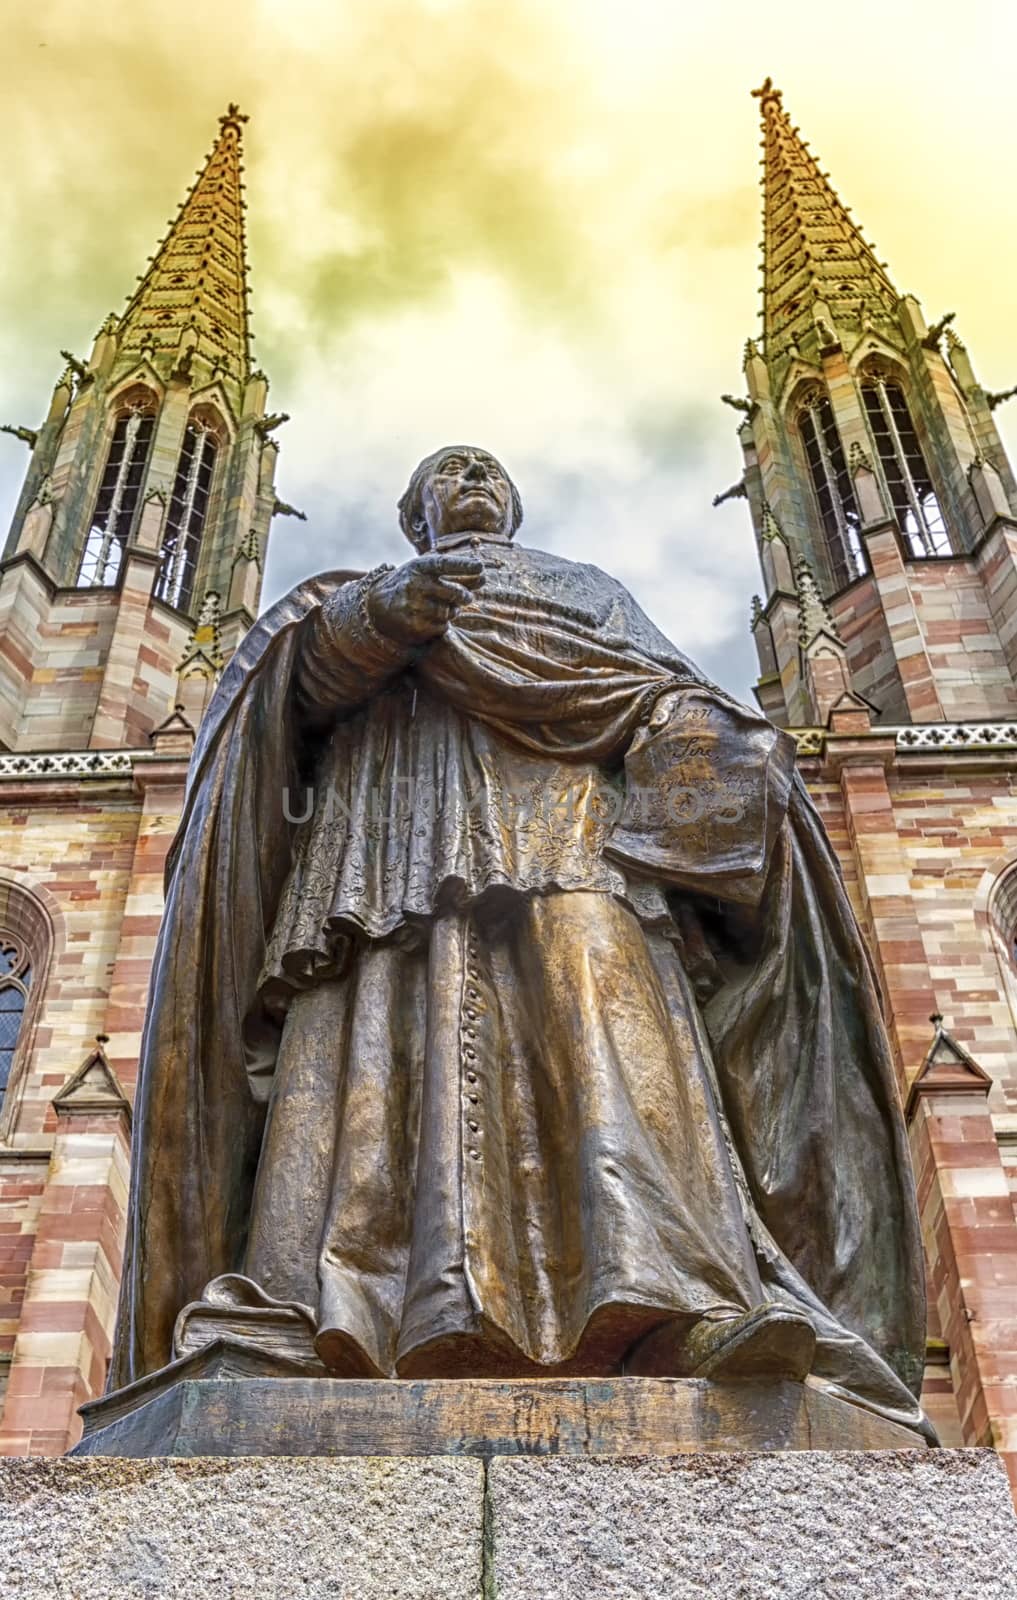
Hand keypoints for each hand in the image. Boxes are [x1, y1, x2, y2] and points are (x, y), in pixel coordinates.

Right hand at [366, 552, 484, 644]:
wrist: (378, 605)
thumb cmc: (412, 584)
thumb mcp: (427, 573)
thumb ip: (455, 574)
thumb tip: (483, 576)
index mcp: (419, 567)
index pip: (444, 564)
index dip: (464, 566)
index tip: (480, 567)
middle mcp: (415, 585)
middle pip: (455, 593)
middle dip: (465, 596)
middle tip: (467, 597)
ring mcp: (413, 607)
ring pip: (449, 612)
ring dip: (451, 611)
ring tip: (441, 607)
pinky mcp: (414, 627)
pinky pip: (442, 627)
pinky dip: (442, 624)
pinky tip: (429, 617)